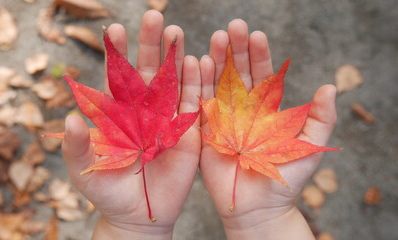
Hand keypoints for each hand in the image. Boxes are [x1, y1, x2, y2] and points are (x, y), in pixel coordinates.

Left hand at [62, 10, 200, 239]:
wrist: (139, 215)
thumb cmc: (107, 191)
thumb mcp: (86, 170)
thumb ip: (75, 145)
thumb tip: (70, 118)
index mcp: (119, 113)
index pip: (118, 76)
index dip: (118, 53)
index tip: (115, 29)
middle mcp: (144, 110)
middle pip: (148, 71)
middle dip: (150, 44)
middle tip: (153, 16)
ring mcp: (167, 119)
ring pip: (173, 81)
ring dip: (175, 56)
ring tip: (176, 31)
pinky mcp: (188, 132)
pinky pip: (192, 103)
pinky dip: (196, 82)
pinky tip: (197, 60)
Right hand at [199, 19, 336, 239]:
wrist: (258, 208)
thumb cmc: (286, 179)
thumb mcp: (309, 146)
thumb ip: (321, 118)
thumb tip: (330, 87)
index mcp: (265, 108)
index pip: (263, 75)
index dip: (260, 55)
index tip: (257, 35)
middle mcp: (242, 109)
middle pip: (238, 73)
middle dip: (236, 50)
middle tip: (233, 27)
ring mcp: (222, 118)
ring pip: (218, 83)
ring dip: (216, 61)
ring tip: (216, 39)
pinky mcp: (204, 131)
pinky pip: (200, 104)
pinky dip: (198, 84)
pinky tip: (196, 63)